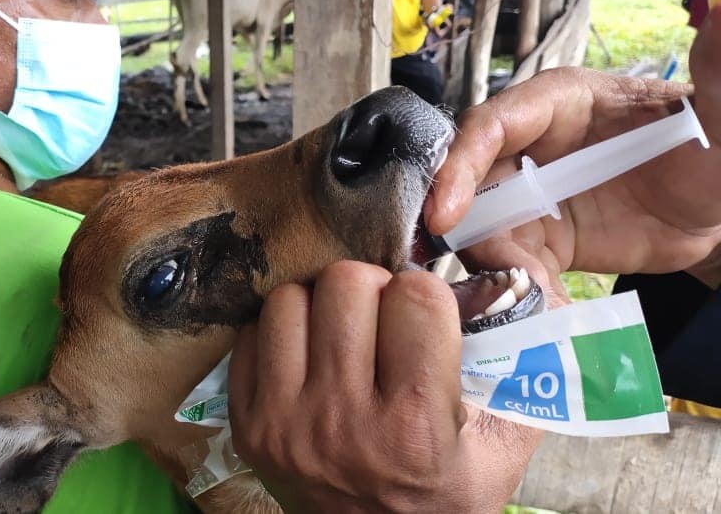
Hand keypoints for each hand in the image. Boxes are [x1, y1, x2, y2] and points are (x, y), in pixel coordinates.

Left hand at [228, 262, 539, 512]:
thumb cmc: (446, 487)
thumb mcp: (506, 441)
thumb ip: (518, 362)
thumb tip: (501, 276)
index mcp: (414, 424)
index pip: (416, 297)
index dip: (426, 295)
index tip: (425, 315)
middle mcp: (342, 420)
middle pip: (346, 281)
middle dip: (373, 290)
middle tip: (382, 320)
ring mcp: (283, 422)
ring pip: (290, 298)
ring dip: (319, 308)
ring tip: (341, 337)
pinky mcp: (246, 423)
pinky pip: (252, 332)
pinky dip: (282, 335)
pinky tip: (307, 358)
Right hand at [426, 9, 720, 287]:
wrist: (715, 212)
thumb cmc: (710, 155)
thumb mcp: (715, 119)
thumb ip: (715, 76)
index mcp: (557, 103)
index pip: (489, 125)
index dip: (459, 166)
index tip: (444, 213)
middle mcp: (528, 148)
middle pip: (467, 183)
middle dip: (463, 228)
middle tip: (482, 269)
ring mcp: (527, 196)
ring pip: (481, 229)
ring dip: (496, 268)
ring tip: (534, 299)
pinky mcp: (536, 240)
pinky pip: (510, 266)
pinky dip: (519, 293)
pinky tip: (545, 314)